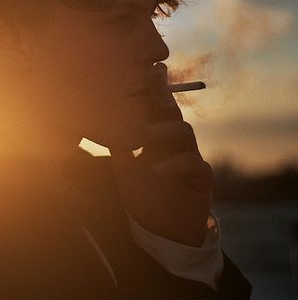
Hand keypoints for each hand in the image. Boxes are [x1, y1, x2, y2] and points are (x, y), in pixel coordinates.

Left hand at [110, 66, 212, 246]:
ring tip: (145, 135)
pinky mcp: (202, 179)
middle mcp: (177, 142)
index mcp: (160, 135)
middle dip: (164, 94)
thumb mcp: (124, 165)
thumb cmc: (143, 194)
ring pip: (186, 131)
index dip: (157, 88)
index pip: (159, 106)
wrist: (161, 229)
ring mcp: (191, 158)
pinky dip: (176, 164)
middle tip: (153, 79)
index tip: (149, 69)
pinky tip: (156, 168)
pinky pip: (196, 164)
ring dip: (165, 130)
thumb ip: (117, 141)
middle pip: (174, 111)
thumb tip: (96, 119)